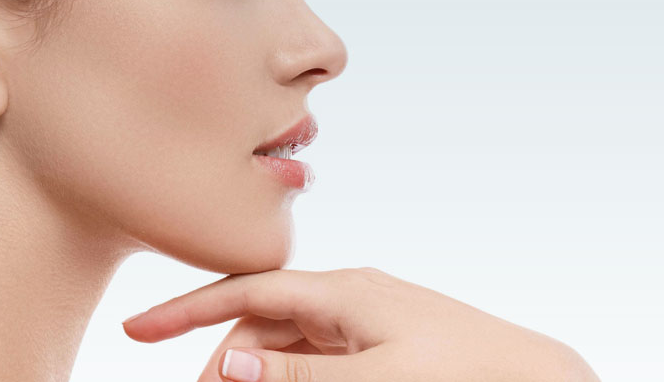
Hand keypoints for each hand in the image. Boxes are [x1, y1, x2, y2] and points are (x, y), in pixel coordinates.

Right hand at [121, 268, 598, 381]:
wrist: (529, 374)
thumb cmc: (460, 369)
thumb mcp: (373, 376)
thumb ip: (297, 373)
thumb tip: (229, 364)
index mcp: (345, 291)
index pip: (246, 291)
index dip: (185, 310)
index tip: (134, 330)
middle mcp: (350, 295)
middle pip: (261, 320)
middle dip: (222, 356)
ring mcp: (366, 317)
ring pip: (286, 339)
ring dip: (255, 368)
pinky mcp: (380, 340)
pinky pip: (316, 353)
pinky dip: (288, 371)